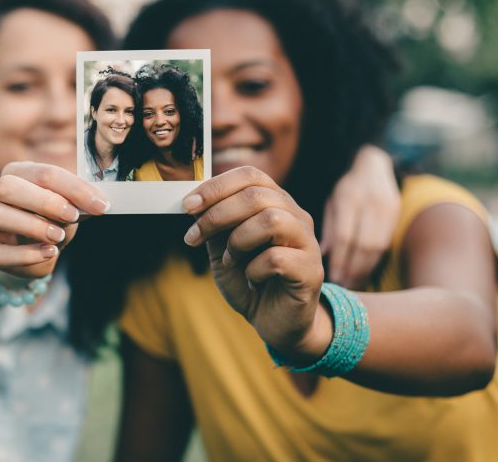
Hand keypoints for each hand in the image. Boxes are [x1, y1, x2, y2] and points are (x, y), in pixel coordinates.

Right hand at [0, 162, 109, 278]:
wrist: (31, 254)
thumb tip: (98, 203)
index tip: (100, 205)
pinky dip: (28, 254)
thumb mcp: (66, 208)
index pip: (44, 173)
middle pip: (9, 187)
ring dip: (33, 225)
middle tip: (72, 216)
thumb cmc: (49, 221)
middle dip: (45, 201)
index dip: (74, 189)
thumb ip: (76, 203)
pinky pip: (1, 252)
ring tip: (58, 236)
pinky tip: (49, 252)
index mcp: (17, 174)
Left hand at [182, 166, 325, 355]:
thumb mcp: (224, 249)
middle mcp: (295, 216)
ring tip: (231, 260)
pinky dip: (254, 270)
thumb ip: (215, 225)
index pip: (250, 176)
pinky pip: (277, 258)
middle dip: (218, 215)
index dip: (216, 186)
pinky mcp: (311, 271)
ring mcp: (307, 242)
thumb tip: (193, 204)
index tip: (187, 206)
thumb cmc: (249, 279)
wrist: (275, 321)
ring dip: (239, 241)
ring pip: (271, 220)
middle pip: (257, 195)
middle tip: (194, 237)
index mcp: (275, 203)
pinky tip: (251, 281)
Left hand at [321, 145, 398, 288]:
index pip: (346, 235)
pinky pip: (386, 243)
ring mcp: (387, 207)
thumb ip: (330, 227)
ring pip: (378, 246)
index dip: (340, 259)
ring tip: (353, 284)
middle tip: (344, 287)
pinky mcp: (397, 212)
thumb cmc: (347, 188)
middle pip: (364, 244)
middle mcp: (370, 202)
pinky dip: (374, 261)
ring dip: (365, 269)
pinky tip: (365, 273)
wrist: (374, 164)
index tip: (333, 278)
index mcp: (349, 197)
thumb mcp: (332, 201)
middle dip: (353, 269)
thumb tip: (324, 255)